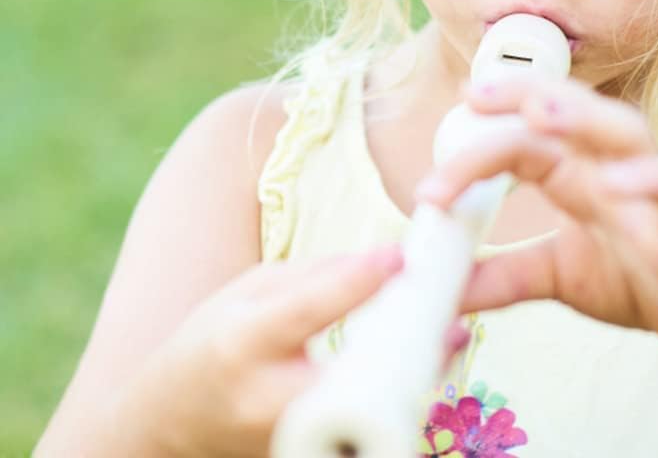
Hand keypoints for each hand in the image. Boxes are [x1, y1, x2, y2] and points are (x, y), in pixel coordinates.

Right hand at [115, 249, 468, 457]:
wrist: (171, 421)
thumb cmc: (215, 340)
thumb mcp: (250, 291)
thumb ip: (316, 276)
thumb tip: (383, 261)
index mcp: (244, 343)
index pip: (308, 308)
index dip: (358, 280)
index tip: (400, 255)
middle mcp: (266, 401)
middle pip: (351, 378)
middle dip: (405, 346)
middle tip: (451, 313)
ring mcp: (287, 442)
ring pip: (366, 414)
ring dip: (413, 375)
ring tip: (449, 336)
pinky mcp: (305, 456)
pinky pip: (363, 433)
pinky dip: (397, 401)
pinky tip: (421, 370)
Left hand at [416, 75, 657, 365]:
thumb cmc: (632, 278)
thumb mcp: (552, 275)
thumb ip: (499, 276)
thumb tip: (440, 286)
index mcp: (575, 170)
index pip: (526, 134)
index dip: (485, 128)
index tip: (448, 120)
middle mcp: (609, 166)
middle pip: (570, 109)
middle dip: (524, 92)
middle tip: (476, 95)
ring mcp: (647, 189)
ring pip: (622, 132)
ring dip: (582, 117)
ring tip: (540, 111)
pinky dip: (645, 181)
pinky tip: (613, 183)